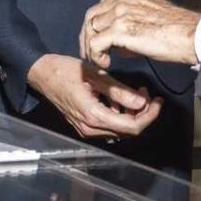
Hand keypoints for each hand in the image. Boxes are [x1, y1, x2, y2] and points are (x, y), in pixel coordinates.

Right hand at [26, 53, 161, 138]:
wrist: (42, 74)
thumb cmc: (65, 70)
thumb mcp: (95, 75)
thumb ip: (119, 90)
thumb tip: (142, 102)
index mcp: (93, 116)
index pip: (131, 127)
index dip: (149, 116)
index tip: (158, 101)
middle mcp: (90, 128)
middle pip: (127, 129)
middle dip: (143, 113)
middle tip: (148, 93)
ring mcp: (86, 128)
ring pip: (119, 128)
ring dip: (132, 112)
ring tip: (137, 91)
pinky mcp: (84, 124)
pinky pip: (109, 124)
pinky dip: (120, 112)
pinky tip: (121, 97)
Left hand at [81, 0, 200, 66]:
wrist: (191, 34)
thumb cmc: (178, 30)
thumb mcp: (151, 16)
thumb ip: (131, 21)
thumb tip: (116, 41)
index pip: (102, 5)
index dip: (96, 25)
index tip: (96, 39)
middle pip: (91, 15)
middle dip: (86, 35)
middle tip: (88, 53)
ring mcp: (120, 12)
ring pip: (90, 29)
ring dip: (90, 47)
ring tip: (98, 60)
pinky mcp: (120, 29)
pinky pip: (95, 44)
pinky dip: (96, 55)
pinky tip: (106, 63)